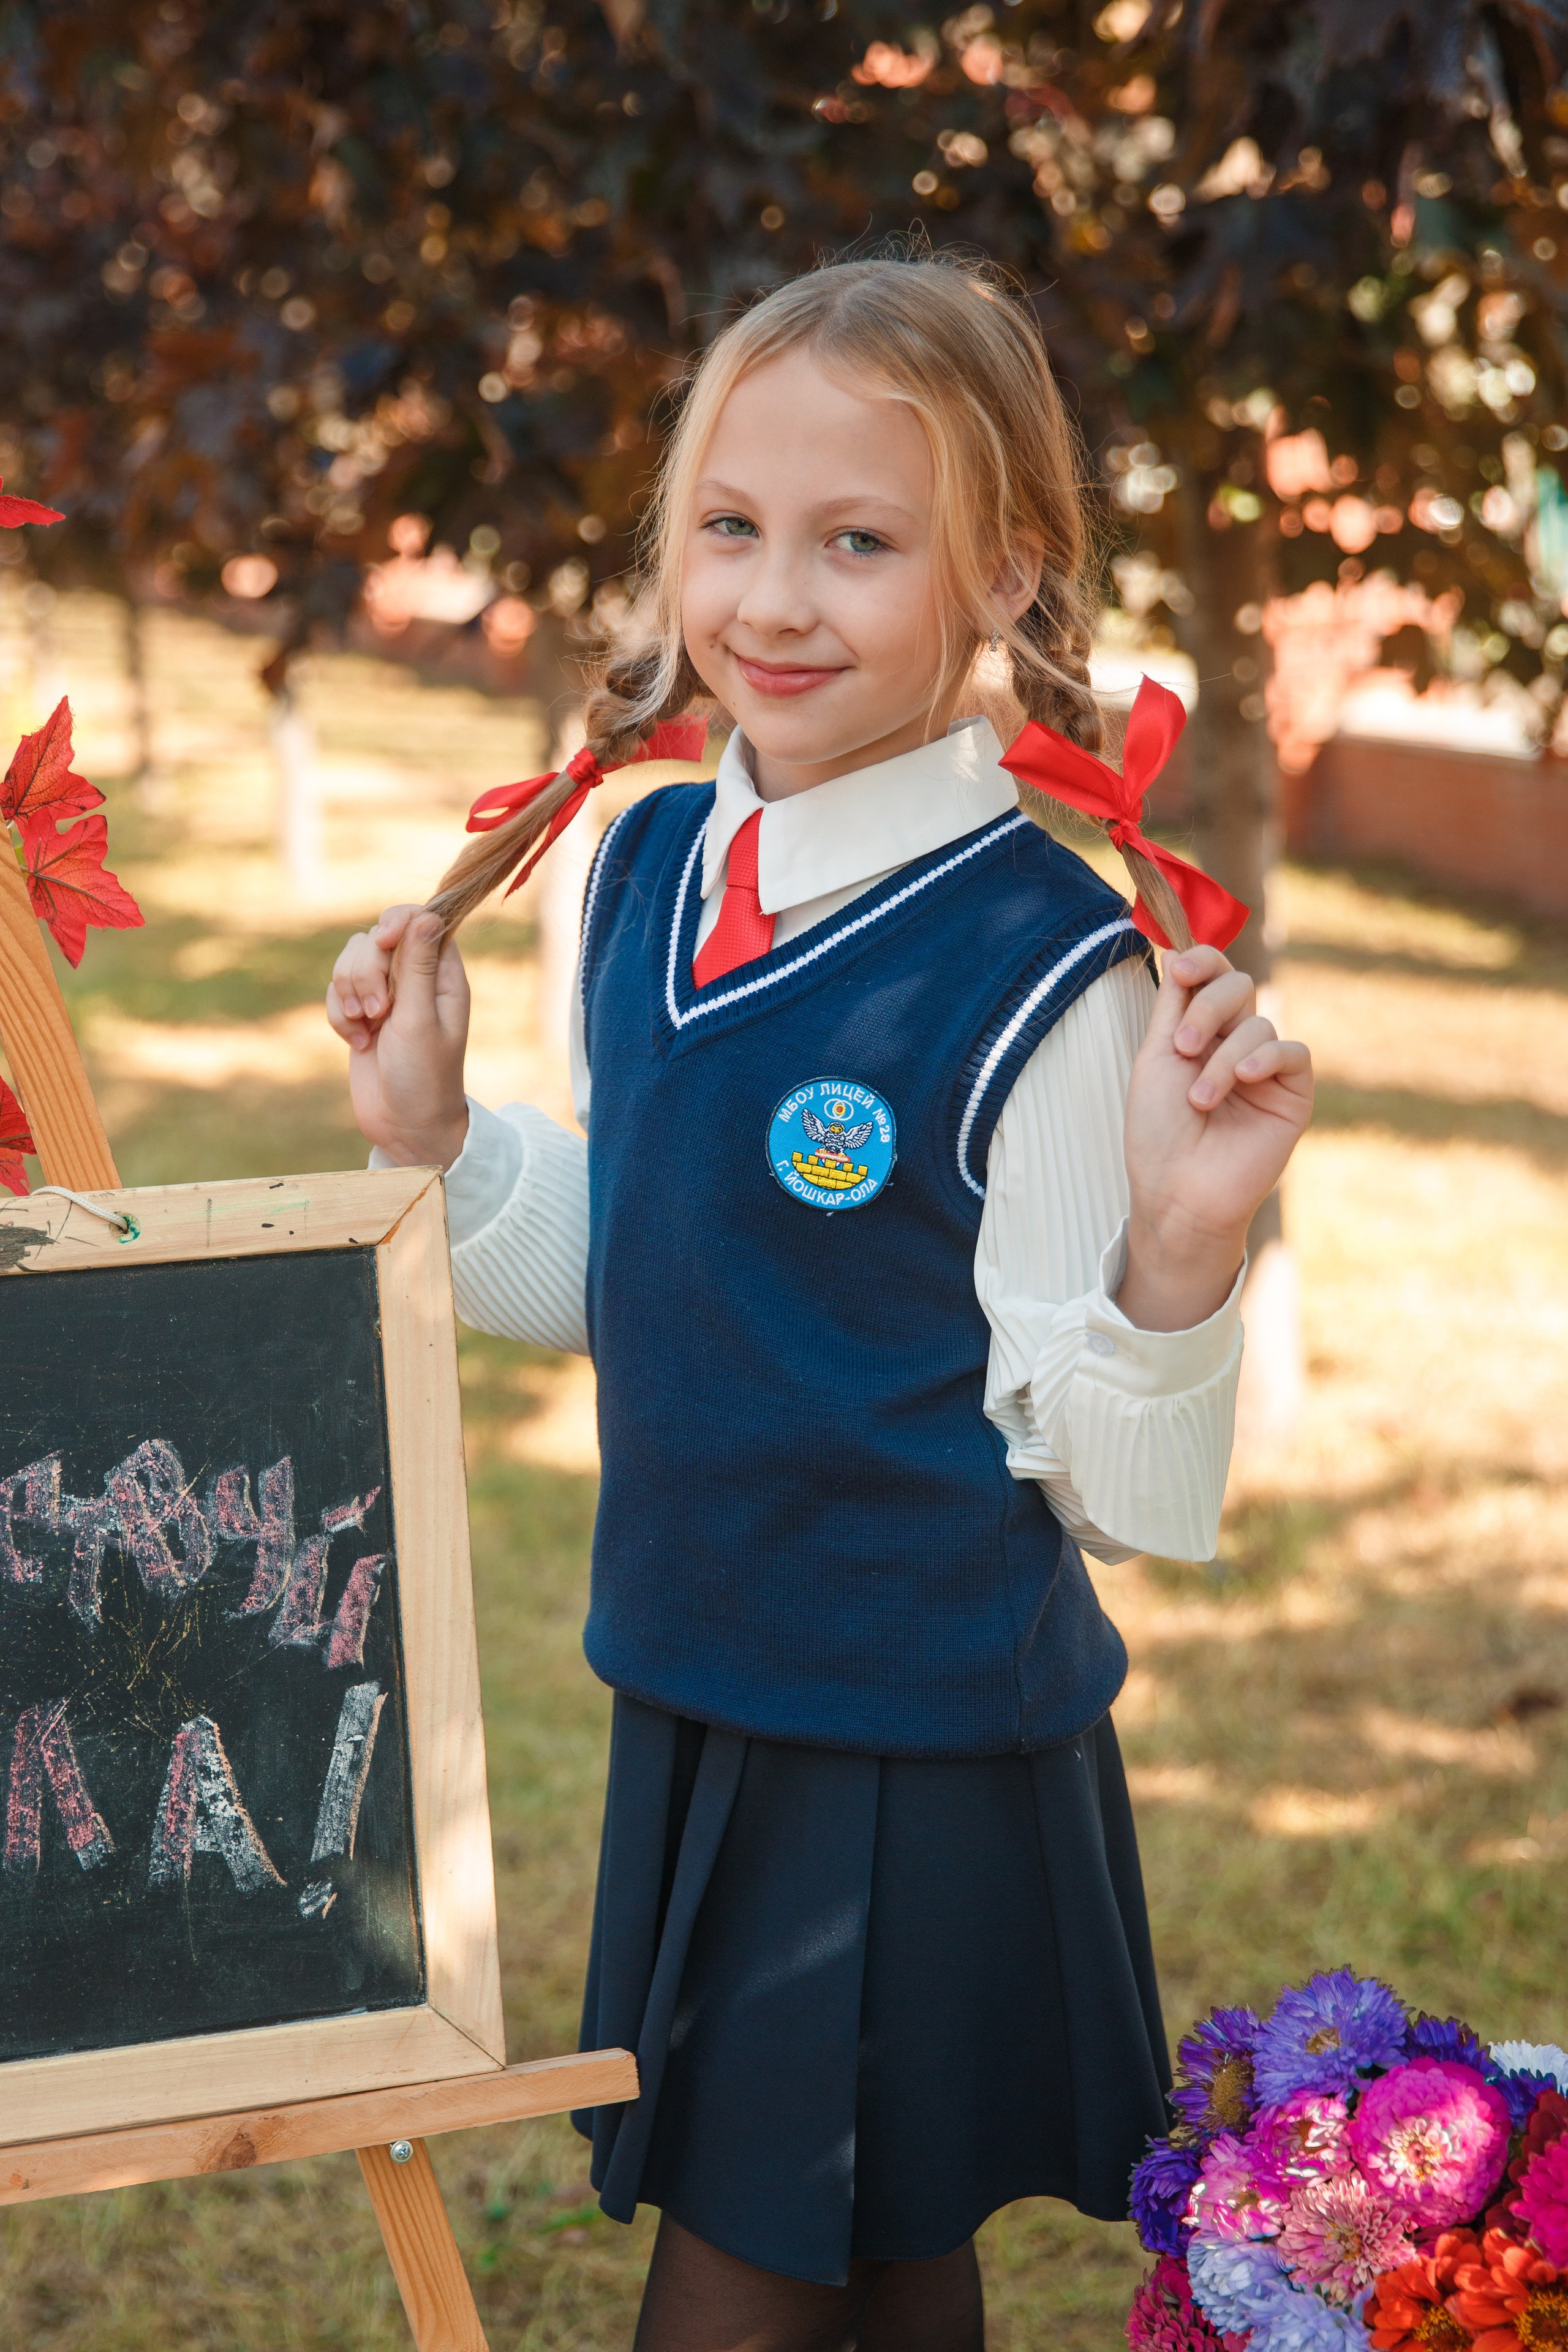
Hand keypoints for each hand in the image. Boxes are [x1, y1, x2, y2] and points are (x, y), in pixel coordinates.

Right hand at [326, 905, 470, 1167]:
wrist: (406, 1125)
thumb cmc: (425, 1076)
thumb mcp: (421, 1019)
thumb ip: (419, 967)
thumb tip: (428, 915)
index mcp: (442, 974)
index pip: (419, 919)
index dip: (396, 922)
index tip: (384, 942)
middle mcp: (415, 978)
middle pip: (375, 937)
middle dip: (366, 970)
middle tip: (379, 1011)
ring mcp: (386, 995)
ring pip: (351, 960)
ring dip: (349, 992)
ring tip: (366, 1027)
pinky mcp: (361, 1013)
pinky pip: (336, 992)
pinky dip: (340, 1014)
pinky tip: (358, 1042)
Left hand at [1118, 945, 1312, 1331]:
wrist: (1178, 1193)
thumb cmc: (1157, 1134)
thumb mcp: (1155, 1058)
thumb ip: (1173, 1005)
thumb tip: (1176, 945)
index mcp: (1198, 1031)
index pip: (1211, 975)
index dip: (1202, 961)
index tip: (1180, 968)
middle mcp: (1234, 1043)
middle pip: (1238, 986)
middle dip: (1208, 1007)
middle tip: (1181, 1047)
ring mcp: (1266, 1068)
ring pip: (1258, 1023)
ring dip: (1223, 1057)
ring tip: (1200, 1099)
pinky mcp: (1293, 1093)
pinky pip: (1293, 1051)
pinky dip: (1266, 1057)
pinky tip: (1245, 1078)